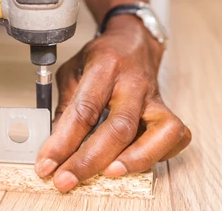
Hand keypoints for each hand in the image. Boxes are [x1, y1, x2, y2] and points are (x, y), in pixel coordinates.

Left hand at [34, 15, 191, 191]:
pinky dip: (158, 154)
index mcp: (105, 66)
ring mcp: (155, 97)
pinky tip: (135, 160)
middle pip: (119, 127)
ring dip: (134, 160)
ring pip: (159, 133)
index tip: (46, 164)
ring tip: (108, 174)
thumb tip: (55, 147)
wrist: (133, 41)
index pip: (84, 110)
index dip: (63, 142)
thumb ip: (65, 107)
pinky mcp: (168, 109)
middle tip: (67, 179)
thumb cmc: (102, 57)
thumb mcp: (73, 72)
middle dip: (90, 160)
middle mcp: (134, 82)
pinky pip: (174, 137)